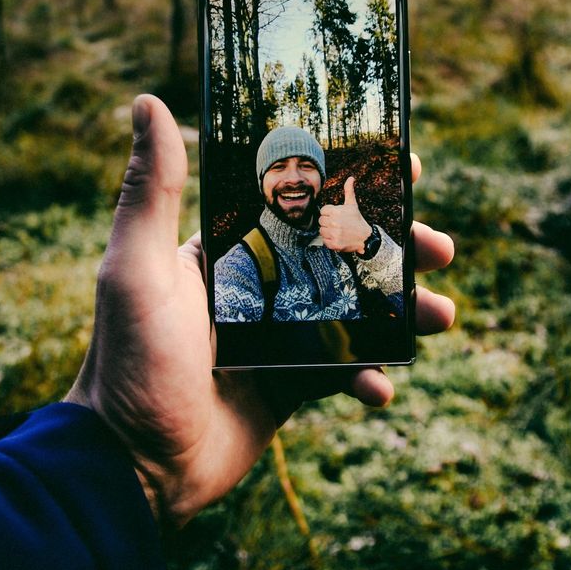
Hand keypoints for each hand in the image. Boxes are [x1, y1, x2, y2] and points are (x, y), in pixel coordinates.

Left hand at [65, 95, 455, 529]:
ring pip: (356, 310)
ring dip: (402, 310)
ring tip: (441, 315)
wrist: (129, 467)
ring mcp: (277, 336)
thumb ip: (150, 190)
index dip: (352, 180)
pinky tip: (380, 386)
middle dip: (396, 247)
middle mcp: (257, 284)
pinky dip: (368, 376)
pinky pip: (342, 371)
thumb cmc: (128, 361)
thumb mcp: (136, 269)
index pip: (298, 198)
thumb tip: (146, 103)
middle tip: (440, 248)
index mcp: (227, 247)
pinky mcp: (289, 386)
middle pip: (341, 252)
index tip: (403, 164)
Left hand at [319, 176, 373, 253]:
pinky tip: (337, 238)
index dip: (329, 213)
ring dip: (328, 232)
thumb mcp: (352, 205)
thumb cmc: (357, 220)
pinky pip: (324, 241)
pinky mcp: (334, 244)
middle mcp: (334, 222)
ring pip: (321, 231)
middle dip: (328, 222)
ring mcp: (334, 234)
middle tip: (337, 224)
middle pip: (321, 221)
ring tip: (337, 231)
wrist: (365, 238)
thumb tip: (351, 178)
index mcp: (336, 211)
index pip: (323, 211)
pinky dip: (329, 241)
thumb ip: (349, 190)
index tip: (336, 216)